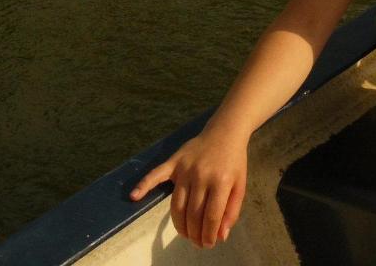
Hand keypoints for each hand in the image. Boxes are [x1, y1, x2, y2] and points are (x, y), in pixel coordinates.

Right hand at [129, 130, 247, 248]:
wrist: (225, 132)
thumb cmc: (234, 161)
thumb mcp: (240, 185)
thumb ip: (232, 211)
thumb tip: (221, 236)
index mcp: (221, 181)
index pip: (211, 216)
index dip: (209, 234)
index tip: (208, 244)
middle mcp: (201, 175)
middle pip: (192, 214)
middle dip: (195, 234)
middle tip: (197, 242)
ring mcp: (185, 168)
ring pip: (177, 205)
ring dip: (179, 225)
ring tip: (185, 234)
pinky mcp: (174, 161)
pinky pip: (156, 174)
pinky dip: (144, 185)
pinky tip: (134, 196)